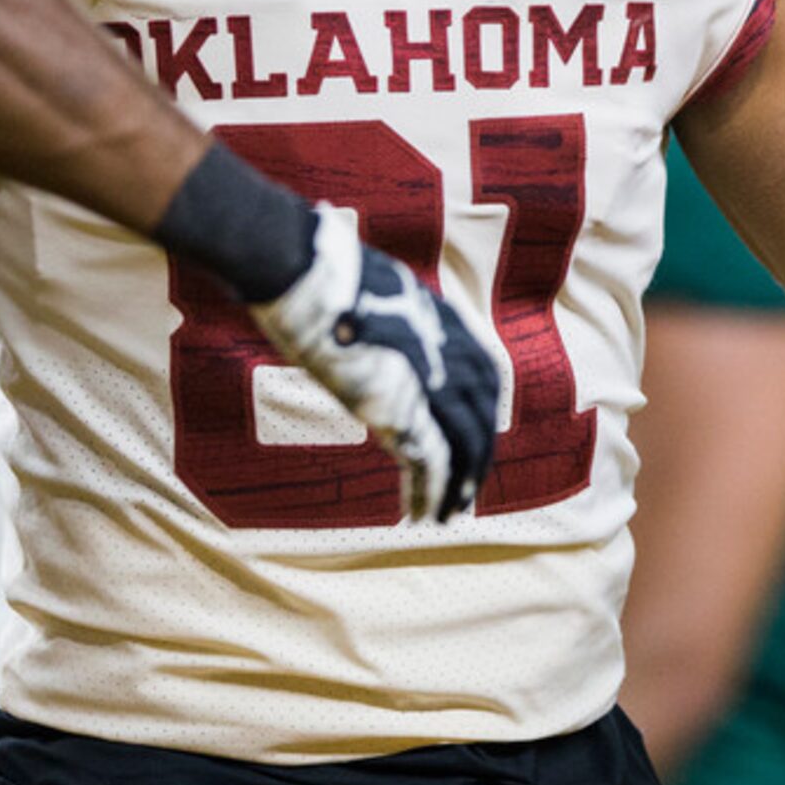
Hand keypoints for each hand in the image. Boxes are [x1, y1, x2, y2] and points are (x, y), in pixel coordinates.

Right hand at [249, 204, 499, 522]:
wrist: (302, 268)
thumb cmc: (319, 268)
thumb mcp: (368, 285)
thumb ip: (382, 309)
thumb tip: (360, 315)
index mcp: (443, 319)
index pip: (483, 376)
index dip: (480, 411)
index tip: (472, 434)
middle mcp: (448, 351)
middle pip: (480, 416)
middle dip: (477, 456)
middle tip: (468, 488)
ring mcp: (428, 381)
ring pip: (463, 447)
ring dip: (459, 486)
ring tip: (450, 514)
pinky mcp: (401, 408)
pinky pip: (430, 464)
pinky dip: (431, 494)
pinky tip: (422, 516)